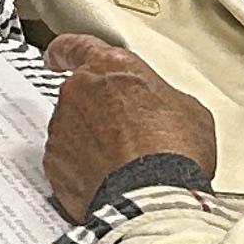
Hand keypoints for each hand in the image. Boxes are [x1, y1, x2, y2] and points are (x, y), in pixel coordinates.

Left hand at [41, 33, 218, 216]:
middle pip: (79, 96)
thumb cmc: (173, 150)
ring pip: (72, 132)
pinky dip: (83, 172)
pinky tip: (110, 183)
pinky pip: (66, 164)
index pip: (76, 47)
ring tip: (124, 165)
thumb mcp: (189, 110)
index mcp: (110, 68)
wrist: (153, 196)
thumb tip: (165, 111)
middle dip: (98, 114)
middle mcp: (78, 93)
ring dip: (91, 144)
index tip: (56, 57)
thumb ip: (164, 98)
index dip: (64, 52)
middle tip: (126, 135)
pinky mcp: (54, 164)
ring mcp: (62, 129)